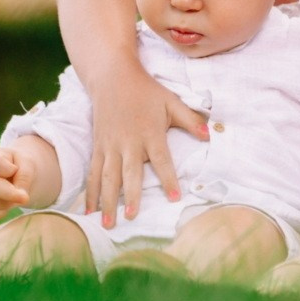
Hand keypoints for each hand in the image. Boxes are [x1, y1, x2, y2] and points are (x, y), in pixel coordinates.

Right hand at [0, 147, 35, 221]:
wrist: (17, 173)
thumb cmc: (21, 165)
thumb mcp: (27, 163)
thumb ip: (24, 176)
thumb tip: (22, 197)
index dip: (7, 169)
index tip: (15, 170)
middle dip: (11, 194)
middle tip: (25, 198)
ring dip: (8, 203)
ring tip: (18, 197)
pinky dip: (2, 213)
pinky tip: (10, 205)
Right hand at [86, 59, 208, 225]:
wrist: (112, 77)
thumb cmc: (146, 91)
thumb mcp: (171, 101)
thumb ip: (190, 120)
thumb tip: (210, 135)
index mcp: (149, 133)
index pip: (161, 160)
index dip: (168, 178)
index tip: (174, 198)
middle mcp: (128, 142)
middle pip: (128, 173)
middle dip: (129, 196)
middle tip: (131, 217)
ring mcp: (110, 146)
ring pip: (106, 177)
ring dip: (106, 201)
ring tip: (107, 223)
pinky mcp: (98, 147)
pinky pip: (93, 173)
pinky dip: (90, 192)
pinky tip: (89, 210)